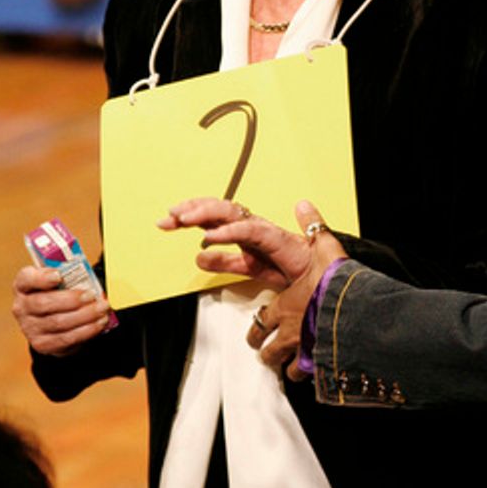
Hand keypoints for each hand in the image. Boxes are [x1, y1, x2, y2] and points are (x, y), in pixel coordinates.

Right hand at [12, 265, 114, 355]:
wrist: (53, 323)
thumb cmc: (57, 295)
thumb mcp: (58, 281)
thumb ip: (67, 275)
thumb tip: (91, 278)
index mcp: (23, 285)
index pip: (26, 279)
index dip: (41, 278)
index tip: (59, 276)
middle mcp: (21, 307)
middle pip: (43, 303)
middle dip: (70, 299)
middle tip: (91, 295)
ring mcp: (29, 328)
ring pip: (58, 322)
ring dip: (84, 315)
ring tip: (102, 308)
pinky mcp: (42, 344)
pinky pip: (66, 338)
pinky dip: (86, 330)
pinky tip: (99, 323)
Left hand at [159, 197, 310, 287]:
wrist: (319, 279)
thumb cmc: (291, 268)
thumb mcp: (249, 268)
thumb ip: (225, 262)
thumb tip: (198, 256)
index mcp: (244, 230)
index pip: (212, 215)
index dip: (189, 215)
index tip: (166, 220)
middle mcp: (251, 224)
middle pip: (216, 208)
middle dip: (191, 209)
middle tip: (168, 216)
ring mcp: (262, 229)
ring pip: (229, 212)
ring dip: (204, 213)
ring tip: (183, 218)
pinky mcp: (274, 238)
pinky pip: (248, 231)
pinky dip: (228, 231)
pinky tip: (210, 236)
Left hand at [244, 201, 346, 376]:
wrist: (357, 308)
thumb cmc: (338, 280)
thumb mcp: (326, 247)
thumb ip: (313, 228)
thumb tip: (303, 204)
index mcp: (286, 305)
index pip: (262, 320)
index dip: (257, 328)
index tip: (256, 331)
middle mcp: (290, 330)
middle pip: (267, 348)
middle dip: (265, 351)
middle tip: (265, 353)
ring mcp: (303, 349)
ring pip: (284, 366)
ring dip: (284, 367)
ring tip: (288, 369)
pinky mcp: (319, 363)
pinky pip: (307, 376)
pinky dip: (308, 377)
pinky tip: (313, 377)